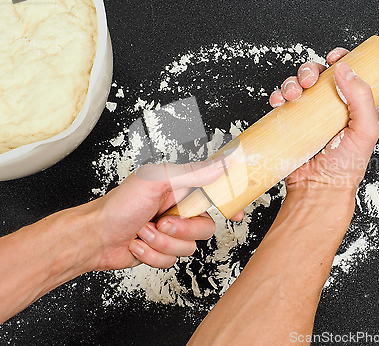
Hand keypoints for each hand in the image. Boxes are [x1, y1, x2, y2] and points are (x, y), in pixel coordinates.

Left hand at [86, 159, 235, 270]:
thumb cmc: (119, 204)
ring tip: (142, 232)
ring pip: (188, 248)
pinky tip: (137, 244)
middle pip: (205, 228)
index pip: (214, 194)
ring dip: (161, 243)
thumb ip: (192, 173)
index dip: (229, 203)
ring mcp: (171, 233)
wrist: (95, 236)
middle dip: (182, 230)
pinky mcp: (162, 251)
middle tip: (162, 222)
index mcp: (180, 189)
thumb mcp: (156, 180)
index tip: (237, 214)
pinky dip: (151, 255)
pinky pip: (171, 260)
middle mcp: (179, 211)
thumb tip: (220, 164)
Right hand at [269, 47, 378, 193]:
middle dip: (310, 70)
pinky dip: (277, 96)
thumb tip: (345, 69)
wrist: (318, 189)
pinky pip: (282, 102)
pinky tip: (279, 103)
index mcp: (353, 105)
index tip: (334, 58)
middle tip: (308, 81)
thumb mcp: (365, 131)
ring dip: (292, 82)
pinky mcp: (291, 124)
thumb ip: (362, 98)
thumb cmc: (346, 166)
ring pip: (297, 85)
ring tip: (292, 95)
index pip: (348, 73)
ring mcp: (309, 115)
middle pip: (318, 75)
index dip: (341, 60)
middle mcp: (330, 107)